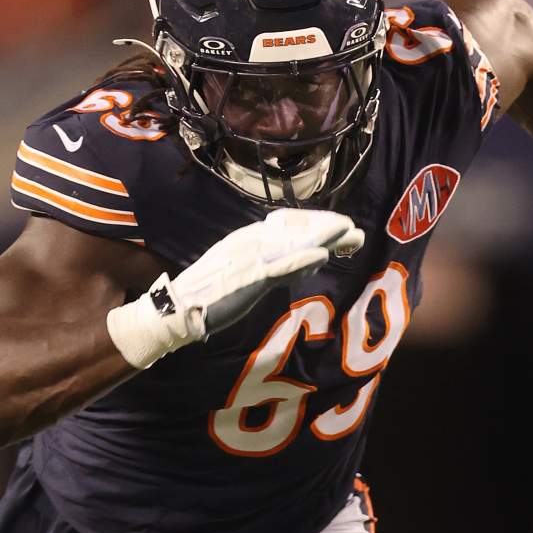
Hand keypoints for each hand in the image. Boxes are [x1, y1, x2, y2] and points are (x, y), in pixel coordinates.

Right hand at [107, 208, 363, 367]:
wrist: (178, 308)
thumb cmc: (209, 294)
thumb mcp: (245, 273)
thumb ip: (275, 267)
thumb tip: (307, 263)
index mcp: (247, 238)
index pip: (288, 224)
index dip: (316, 224)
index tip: (338, 228)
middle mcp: (250, 241)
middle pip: (296, 229)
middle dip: (326, 229)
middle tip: (354, 231)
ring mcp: (250, 258)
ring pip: (293, 243)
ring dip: (323, 238)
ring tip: (349, 234)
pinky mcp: (248, 278)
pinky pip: (279, 266)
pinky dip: (302, 260)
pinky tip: (322, 257)